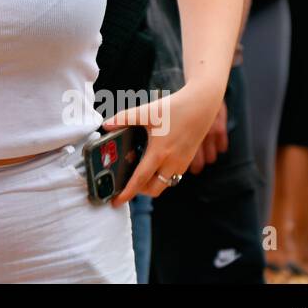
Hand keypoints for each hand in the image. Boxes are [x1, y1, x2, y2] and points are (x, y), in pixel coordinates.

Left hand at [103, 83, 223, 206]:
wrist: (201, 105)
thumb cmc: (174, 108)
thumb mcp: (147, 111)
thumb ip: (124, 118)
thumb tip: (106, 125)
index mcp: (159, 152)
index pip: (140, 180)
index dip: (127, 193)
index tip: (116, 202)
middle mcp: (172, 162)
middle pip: (153, 189)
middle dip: (139, 190)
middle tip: (127, 181)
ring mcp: (182, 163)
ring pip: (164, 184)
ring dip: (151, 183)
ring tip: (139, 169)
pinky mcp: (187, 160)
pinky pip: (173, 176)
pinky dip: (161, 176)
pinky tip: (153, 161)